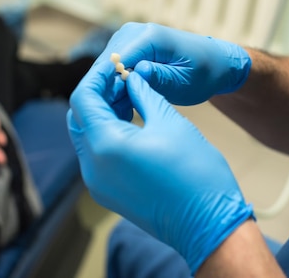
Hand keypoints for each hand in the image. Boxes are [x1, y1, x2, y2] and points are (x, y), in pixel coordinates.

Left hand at [68, 64, 253, 272]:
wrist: (208, 223)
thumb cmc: (196, 172)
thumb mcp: (169, 122)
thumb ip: (143, 94)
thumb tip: (132, 77)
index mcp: (105, 145)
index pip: (83, 98)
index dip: (97, 76)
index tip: (115, 64)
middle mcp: (92, 166)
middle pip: (80, 117)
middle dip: (98, 93)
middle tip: (122, 77)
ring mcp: (97, 183)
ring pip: (86, 136)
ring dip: (102, 112)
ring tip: (129, 95)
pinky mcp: (107, 192)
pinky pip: (96, 154)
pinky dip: (106, 133)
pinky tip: (130, 120)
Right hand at [94, 22, 251, 104]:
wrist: (214, 62)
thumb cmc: (204, 73)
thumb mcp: (186, 81)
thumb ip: (160, 77)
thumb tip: (134, 71)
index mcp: (150, 37)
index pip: (115, 61)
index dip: (110, 87)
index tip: (115, 111)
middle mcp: (134, 31)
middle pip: (106, 63)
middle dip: (108, 89)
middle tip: (119, 117)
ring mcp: (128, 36)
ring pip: (105, 66)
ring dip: (111, 89)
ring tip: (124, 113)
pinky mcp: (127, 45)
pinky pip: (112, 66)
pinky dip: (116, 85)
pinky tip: (126, 104)